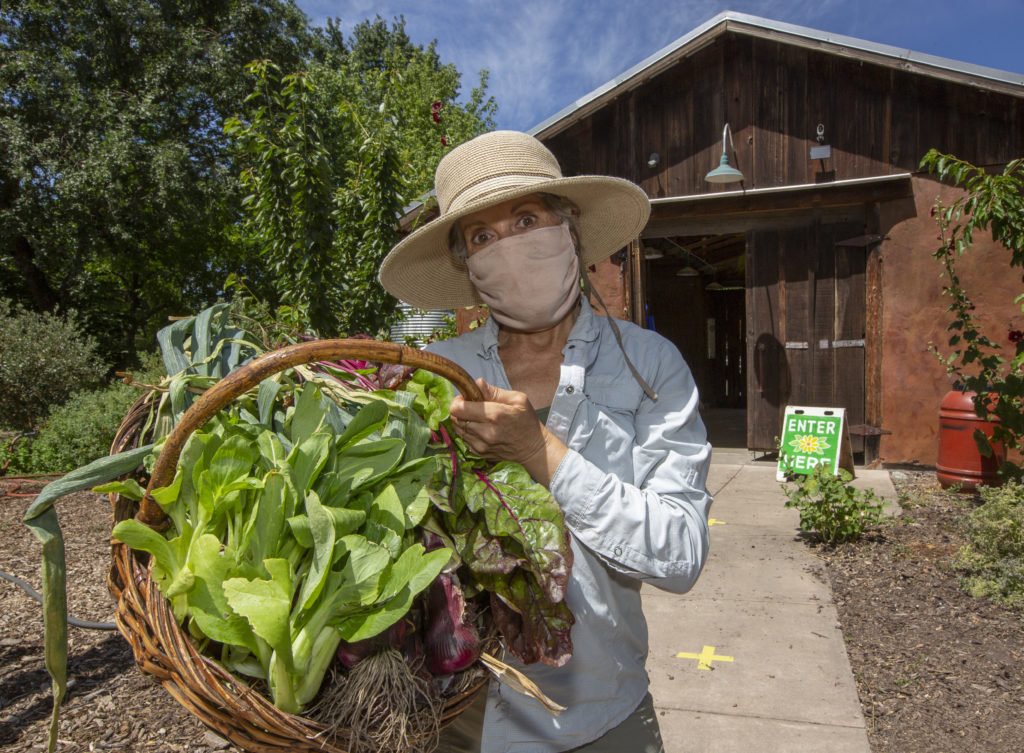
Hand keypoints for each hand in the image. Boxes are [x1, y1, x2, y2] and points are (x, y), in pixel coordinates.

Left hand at [449, 378, 566, 486]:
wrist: (533, 449)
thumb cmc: (527, 421)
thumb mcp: (518, 399)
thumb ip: (494, 391)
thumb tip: (477, 383)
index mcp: (495, 415)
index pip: (459, 408)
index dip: (459, 400)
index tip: (466, 398)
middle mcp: (485, 432)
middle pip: (455, 418)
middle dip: (460, 410)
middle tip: (471, 407)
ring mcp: (481, 445)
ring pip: (457, 429)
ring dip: (462, 421)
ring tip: (476, 418)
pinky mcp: (480, 454)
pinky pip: (463, 439)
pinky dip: (467, 432)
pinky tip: (480, 429)